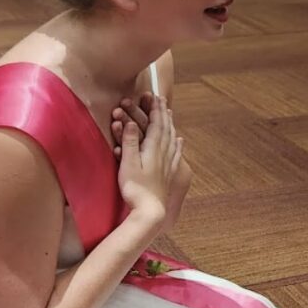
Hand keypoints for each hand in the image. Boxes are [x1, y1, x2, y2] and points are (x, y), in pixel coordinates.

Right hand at [115, 95, 186, 229]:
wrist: (151, 211)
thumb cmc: (135, 188)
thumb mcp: (127, 163)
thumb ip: (129, 142)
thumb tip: (129, 123)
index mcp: (153, 149)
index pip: (156, 124)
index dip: (155, 109)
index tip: (154, 96)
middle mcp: (164, 154)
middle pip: (166, 129)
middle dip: (163, 113)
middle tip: (162, 100)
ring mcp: (168, 164)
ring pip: (172, 139)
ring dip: (171, 125)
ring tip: (170, 115)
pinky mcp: (170, 174)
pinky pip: (176, 153)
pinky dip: (178, 143)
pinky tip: (179, 141)